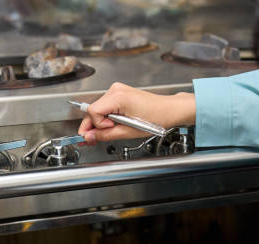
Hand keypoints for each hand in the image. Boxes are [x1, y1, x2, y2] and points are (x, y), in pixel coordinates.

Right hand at [77, 82, 195, 144]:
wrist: (168, 110)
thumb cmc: (155, 118)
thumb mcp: (128, 132)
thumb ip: (105, 135)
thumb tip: (89, 136)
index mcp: (117, 97)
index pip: (92, 111)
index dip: (96, 125)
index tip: (102, 133)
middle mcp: (115, 90)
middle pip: (93, 109)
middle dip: (94, 126)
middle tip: (95, 139)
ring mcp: (117, 90)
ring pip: (98, 109)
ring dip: (101, 122)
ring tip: (114, 129)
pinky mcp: (119, 93)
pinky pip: (105, 106)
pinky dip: (107, 117)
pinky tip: (115, 124)